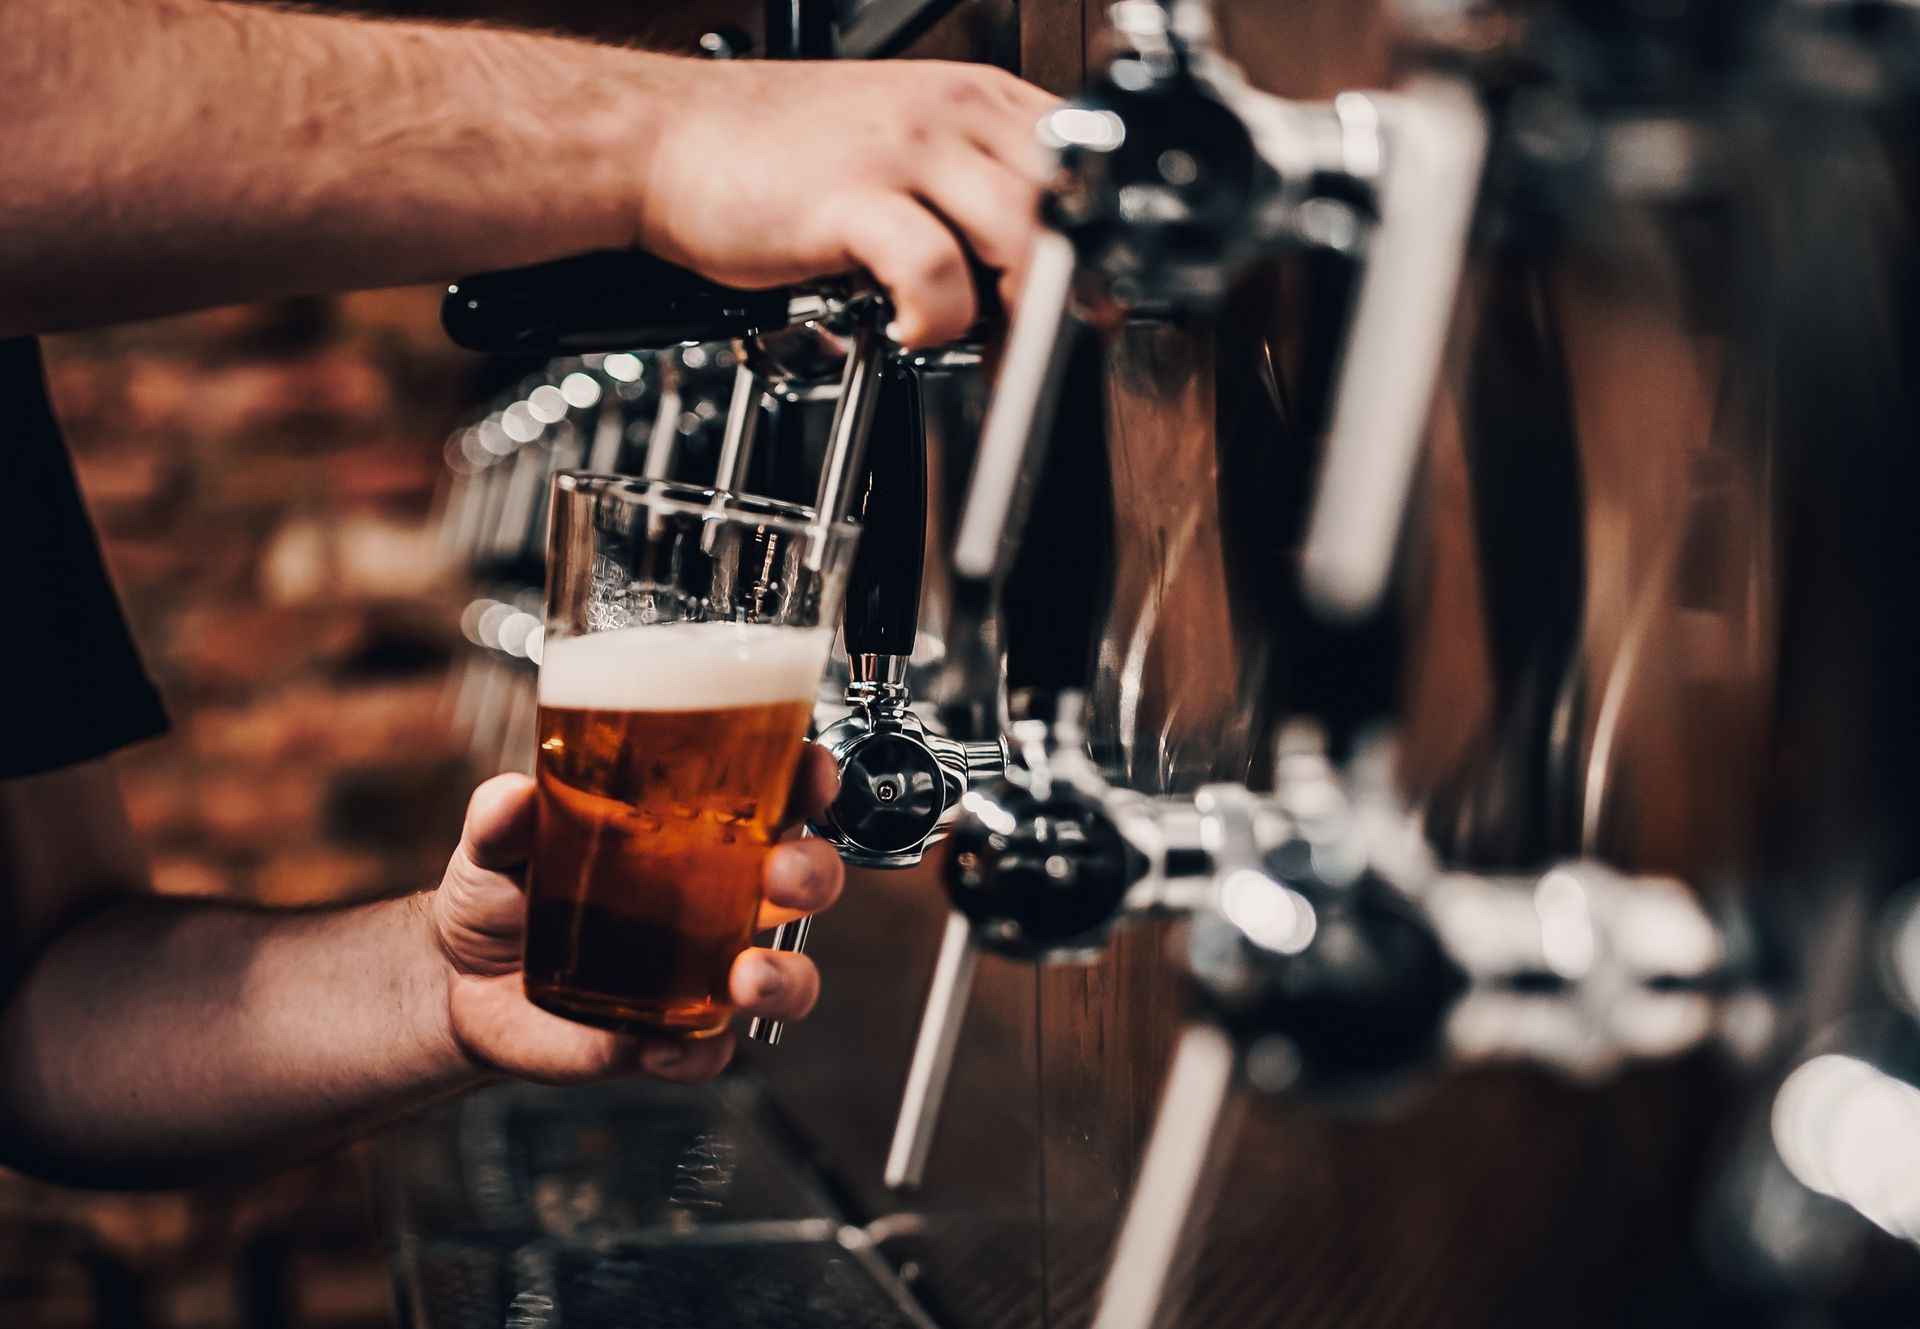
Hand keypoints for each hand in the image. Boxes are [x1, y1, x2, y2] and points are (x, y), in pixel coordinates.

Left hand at [427, 746, 844, 1085]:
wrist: (458, 984)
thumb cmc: (500, 894)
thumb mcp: (495, 842)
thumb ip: (503, 816)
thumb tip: (515, 797)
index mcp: (693, 834)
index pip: (774, 797)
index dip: (809, 781)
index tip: (811, 773)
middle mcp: (716, 900)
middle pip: (804, 881)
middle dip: (813, 875)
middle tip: (783, 875)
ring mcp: (701, 972)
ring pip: (787, 977)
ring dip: (785, 978)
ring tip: (746, 978)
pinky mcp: (672, 1035)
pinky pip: (709, 1053)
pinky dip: (694, 1053)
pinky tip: (656, 1044)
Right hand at [631, 57, 1058, 346]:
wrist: (663, 140)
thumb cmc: (771, 158)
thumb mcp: (896, 153)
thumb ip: (964, 194)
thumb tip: (1023, 277)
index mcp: (973, 98)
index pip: (1081, 169)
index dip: (1093, 251)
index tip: (1087, 307)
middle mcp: (950, 113)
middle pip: (1067, 209)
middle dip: (1065, 293)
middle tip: (1033, 344)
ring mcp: (904, 150)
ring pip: (1021, 239)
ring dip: (1012, 315)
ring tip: (973, 345)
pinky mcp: (853, 197)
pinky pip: (936, 272)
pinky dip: (935, 322)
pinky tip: (907, 332)